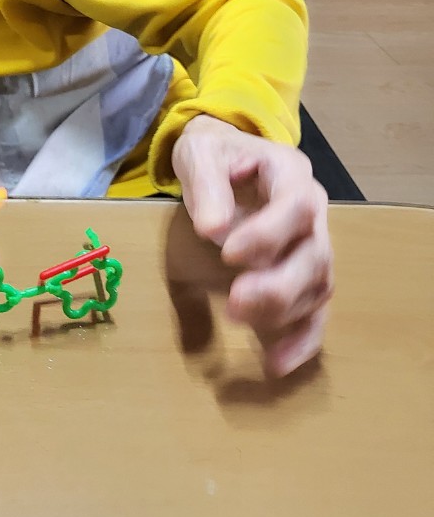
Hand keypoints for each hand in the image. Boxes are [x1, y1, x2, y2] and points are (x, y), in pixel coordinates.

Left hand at [172, 115, 332, 377]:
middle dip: (279, 284)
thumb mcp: (198, 153)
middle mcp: (313, 210)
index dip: (269, 234)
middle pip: (316, 253)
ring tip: (237, 319)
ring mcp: (312, 243)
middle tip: (235, 302)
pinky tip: (276, 363)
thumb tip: (212, 230)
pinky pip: (315, 311)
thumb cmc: (212, 153)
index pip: (296, 205)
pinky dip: (301, 340)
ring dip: (284, 311)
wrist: (222, 156)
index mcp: (290, 173)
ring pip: (319, 285)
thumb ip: (206, 184)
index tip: (229, 254)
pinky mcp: (302, 274)